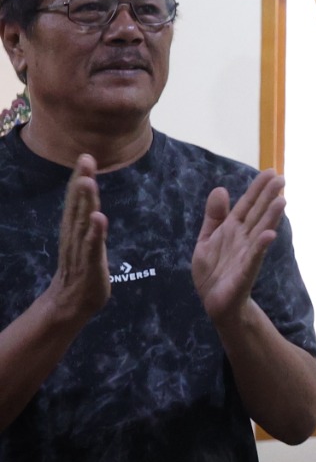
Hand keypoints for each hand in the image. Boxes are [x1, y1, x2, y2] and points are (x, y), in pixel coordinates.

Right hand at [43, 155, 109, 326]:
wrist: (70, 304)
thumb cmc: (83, 270)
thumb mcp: (87, 241)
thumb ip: (89, 223)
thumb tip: (93, 203)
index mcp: (75, 229)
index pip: (77, 200)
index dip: (80, 178)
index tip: (86, 156)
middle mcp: (75, 236)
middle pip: (78, 205)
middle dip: (82, 181)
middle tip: (86, 159)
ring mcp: (81, 250)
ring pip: (83, 222)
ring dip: (86, 201)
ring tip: (88, 181)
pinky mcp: (90, 265)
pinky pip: (92, 247)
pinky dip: (95, 232)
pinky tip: (98, 218)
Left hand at [191, 169, 284, 325]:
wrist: (214, 301)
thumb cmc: (212, 271)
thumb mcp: (206, 240)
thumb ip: (214, 216)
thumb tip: (221, 189)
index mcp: (233, 229)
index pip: (247, 204)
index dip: (257, 189)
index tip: (270, 172)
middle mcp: (244, 238)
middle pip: (257, 213)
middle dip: (268, 196)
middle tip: (282, 178)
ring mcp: (247, 253)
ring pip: (260, 231)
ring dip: (271, 217)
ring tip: (282, 201)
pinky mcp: (245, 271)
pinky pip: (254, 256)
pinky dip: (261, 246)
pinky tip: (269, 234)